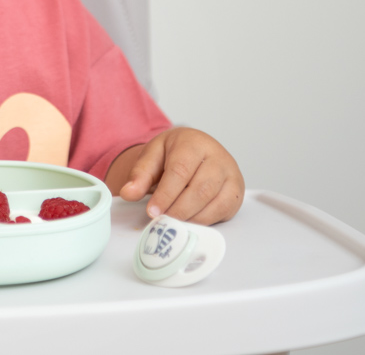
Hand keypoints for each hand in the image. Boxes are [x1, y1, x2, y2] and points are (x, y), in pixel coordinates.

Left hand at [116, 127, 243, 224]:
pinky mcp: (236, 190)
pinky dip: (204, 220)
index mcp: (193, 142)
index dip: (166, 194)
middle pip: (199, 189)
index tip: (152, 211)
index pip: (180, 171)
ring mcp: (230, 173)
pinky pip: (223, 210)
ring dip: (190, 217)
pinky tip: (189, 220)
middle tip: (161, 221)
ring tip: (172, 222)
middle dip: (178, 210)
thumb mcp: (152, 156)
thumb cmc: (173, 153)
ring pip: (212, 201)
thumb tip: (128, 193)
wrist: (194, 150)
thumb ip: (140, 174)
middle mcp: (217, 156)